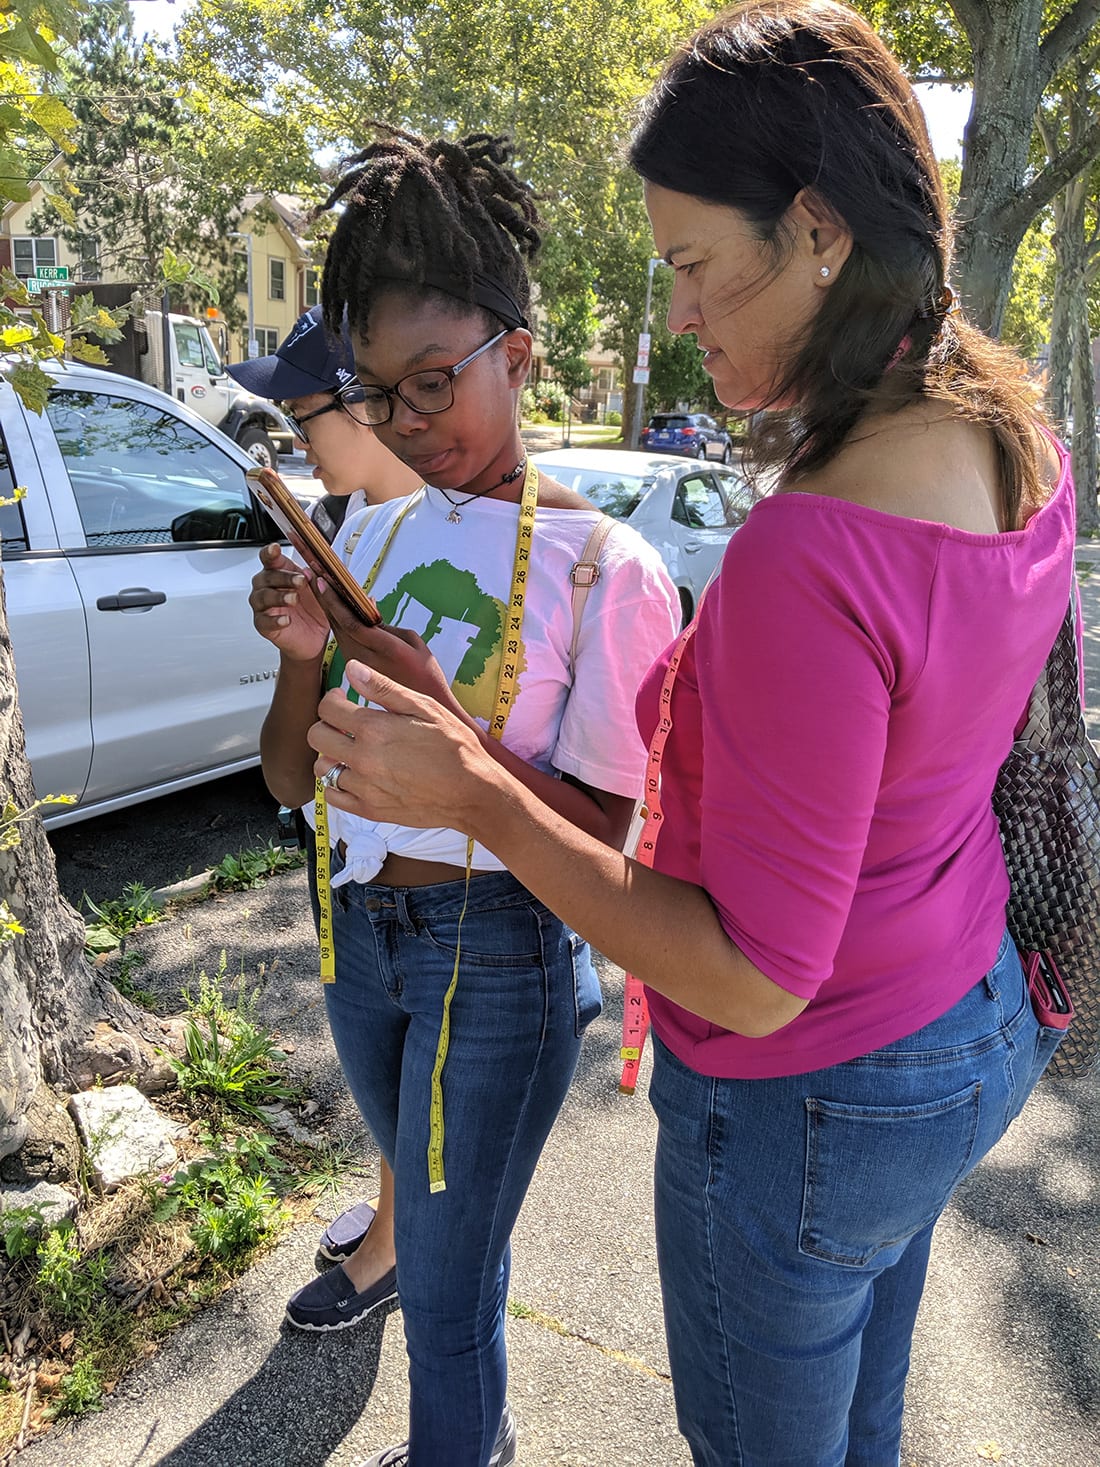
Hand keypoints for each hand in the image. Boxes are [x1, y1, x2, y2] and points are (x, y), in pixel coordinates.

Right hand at [249, 543, 328, 661]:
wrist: (314, 637)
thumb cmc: (313, 609)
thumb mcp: (319, 590)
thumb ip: (315, 579)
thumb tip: (313, 570)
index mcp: (279, 573)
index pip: (269, 559)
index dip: (270, 552)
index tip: (275, 549)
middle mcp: (266, 587)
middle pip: (267, 577)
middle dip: (284, 578)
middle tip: (301, 581)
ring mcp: (263, 607)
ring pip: (263, 597)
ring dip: (279, 597)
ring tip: (294, 599)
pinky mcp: (263, 625)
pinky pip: (264, 621)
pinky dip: (275, 620)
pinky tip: (286, 620)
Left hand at [308, 661, 495, 831]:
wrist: (472, 792)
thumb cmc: (454, 747)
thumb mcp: (425, 707)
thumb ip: (384, 688)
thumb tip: (352, 669)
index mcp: (374, 729)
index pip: (327, 708)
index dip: (333, 699)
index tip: (343, 698)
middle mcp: (362, 758)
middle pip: (316, 736)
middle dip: (326, 724)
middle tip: (345, 724)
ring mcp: (363, 787)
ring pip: (323, 767)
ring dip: (332, 755)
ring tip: (352, 751)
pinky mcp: (369, 809)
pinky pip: (333, 796)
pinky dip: (338, 784)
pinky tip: (355, 775)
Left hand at [311, 576, 474, 723]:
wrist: (423, 712)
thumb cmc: (425, 674)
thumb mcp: (415, 643)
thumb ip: (388, 625)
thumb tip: (369, 607)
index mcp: (386, 649)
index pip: (351, 622)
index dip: (334, 602)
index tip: (322, 582)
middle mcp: (367, 660)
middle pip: (338, 626)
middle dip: (324, 601)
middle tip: (312, 578)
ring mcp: (359, 668)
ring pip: (338, 635)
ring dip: (329, 612)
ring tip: (321, 589)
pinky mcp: (356, 674)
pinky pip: (344, 645)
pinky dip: (339, 626)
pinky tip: (336, 612)